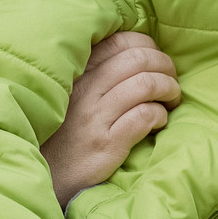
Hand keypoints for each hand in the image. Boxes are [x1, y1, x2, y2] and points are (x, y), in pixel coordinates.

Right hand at [42, 32, 180, 207]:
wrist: (46, 177)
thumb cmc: (64, 135)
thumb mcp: (71, 96)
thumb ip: (96, 75)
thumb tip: (137, 56)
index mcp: (78, 73)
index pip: (120, 41)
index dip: (147, 46)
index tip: (156, 61)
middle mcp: (85, 90)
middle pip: (138, 59)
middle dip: (165, 65)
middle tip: (171, 80)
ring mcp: (95, 116)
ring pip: (146, 84)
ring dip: (168, 88)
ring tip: (171, 100)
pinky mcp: (106, 143)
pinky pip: (144, 116)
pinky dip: (160, 115)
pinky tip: (158, 122)